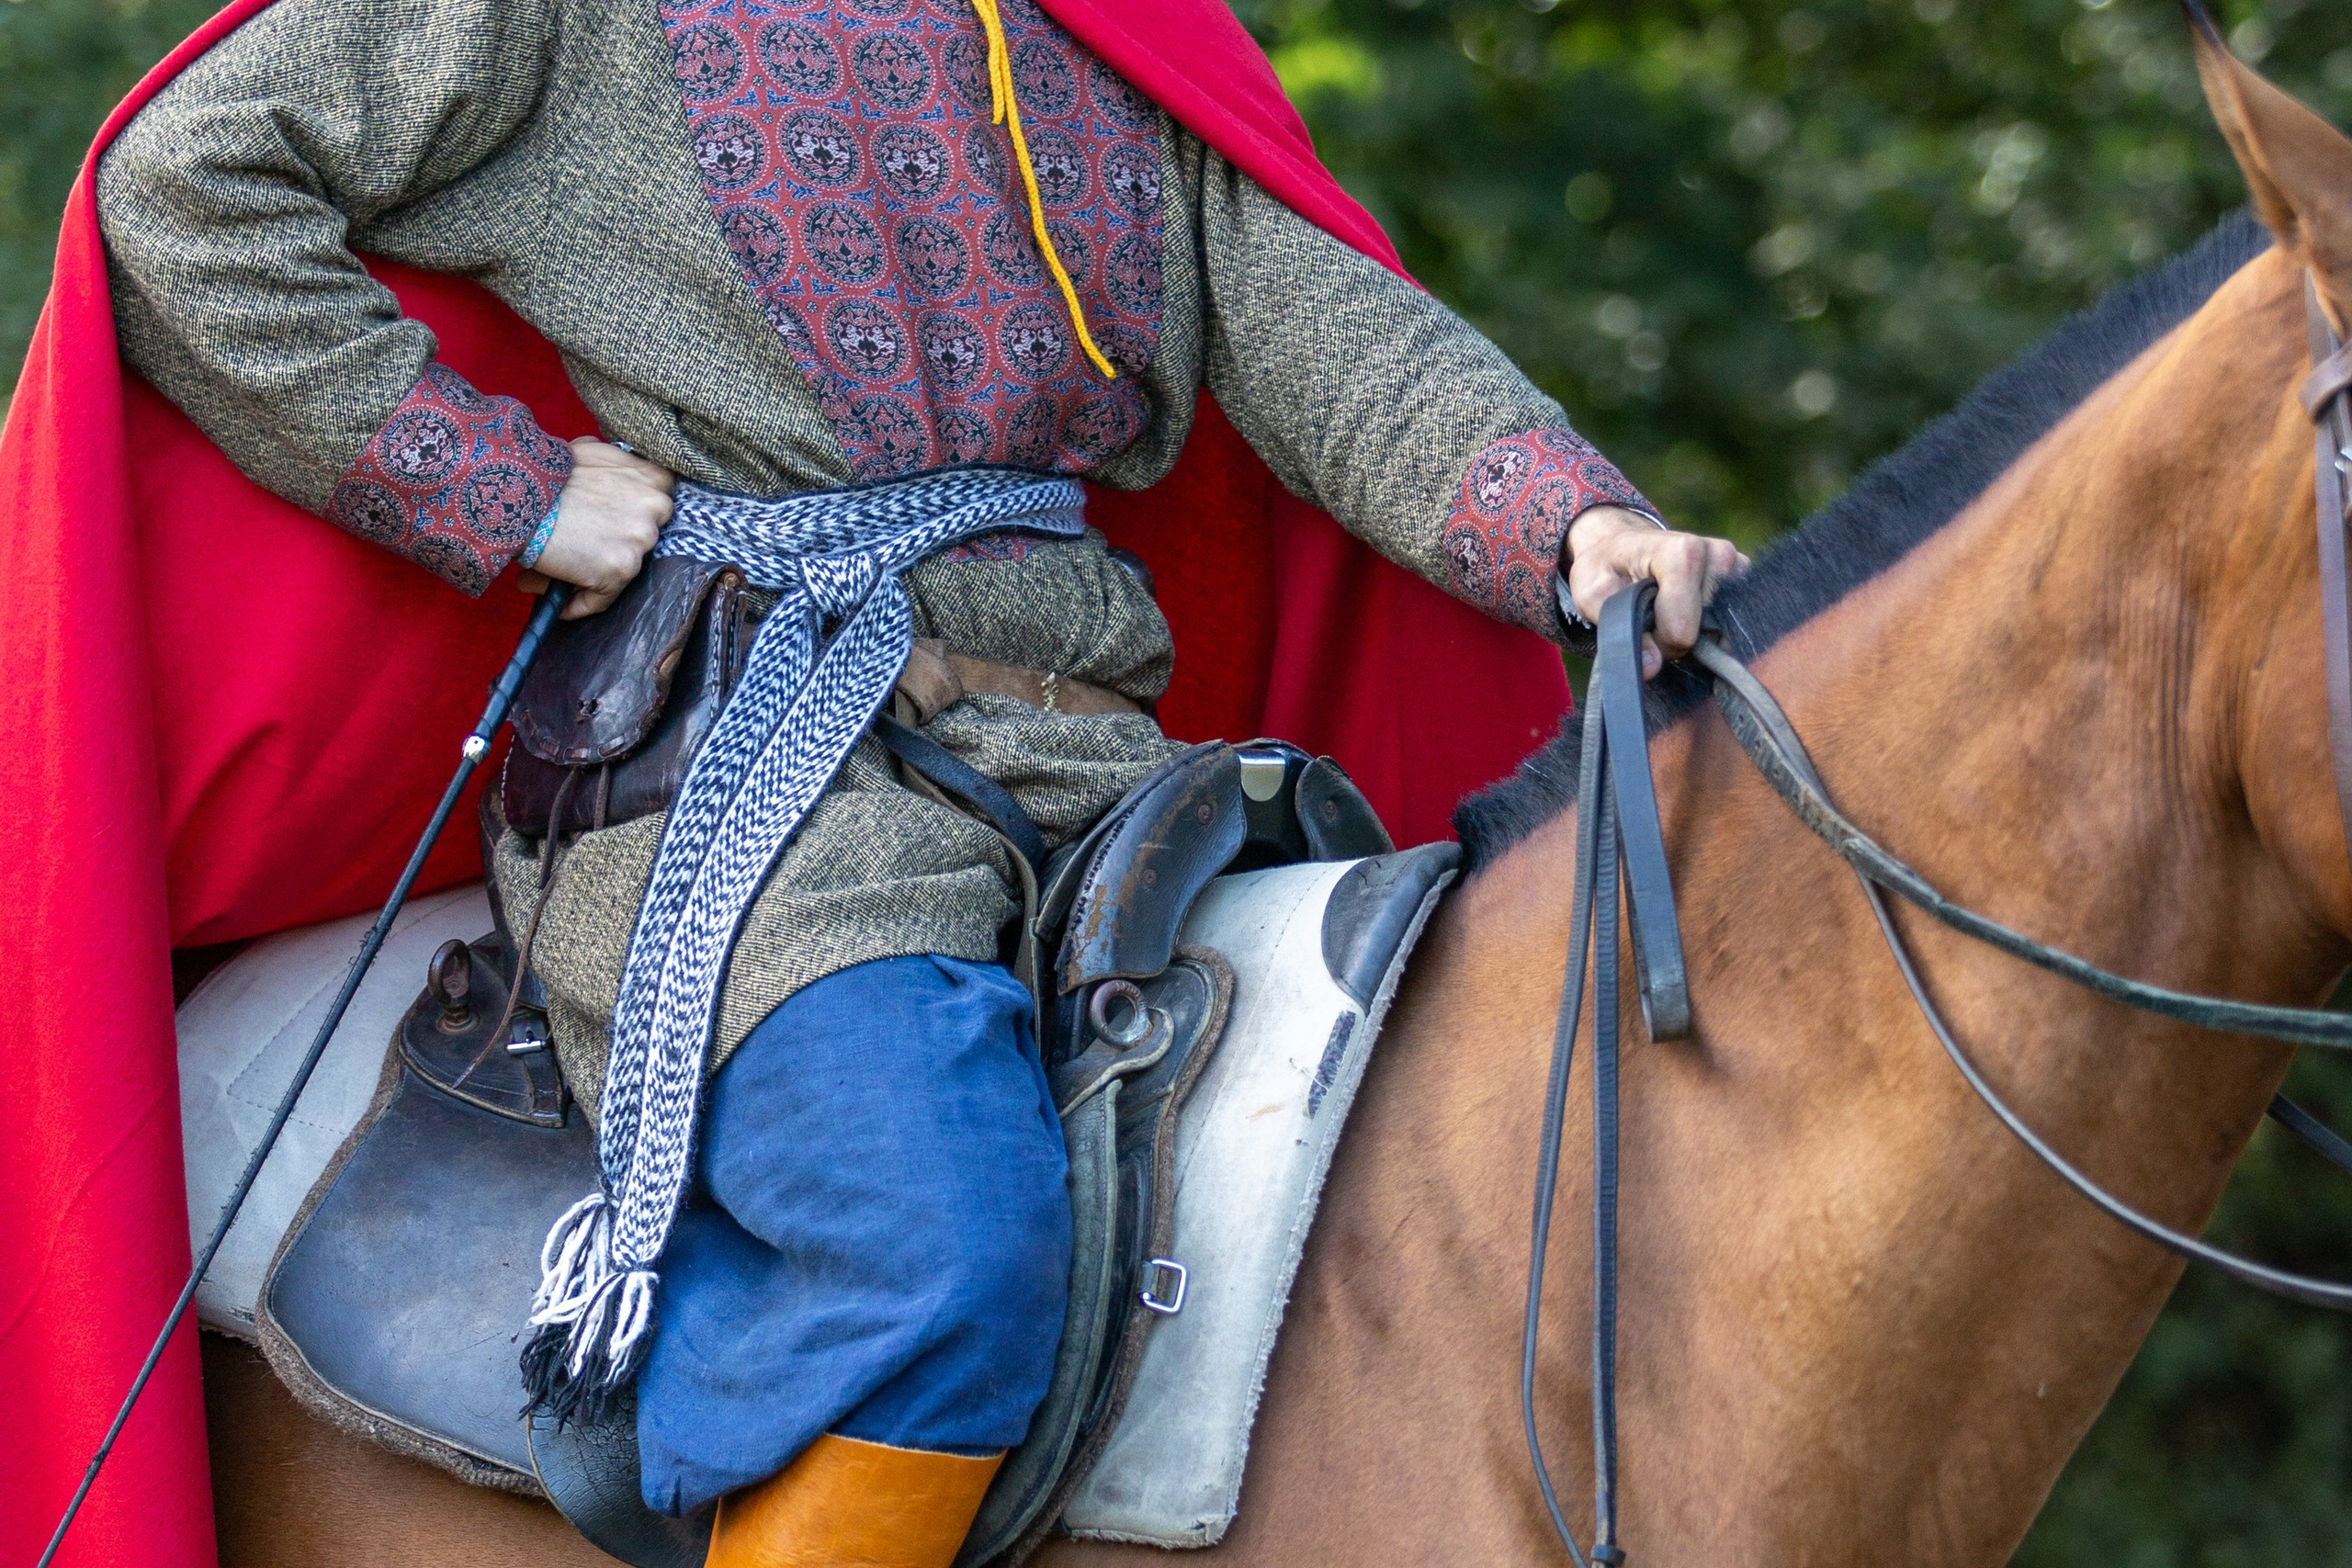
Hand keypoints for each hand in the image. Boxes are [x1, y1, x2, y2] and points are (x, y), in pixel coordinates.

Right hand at [516, 439, 675, 618]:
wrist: (518, 492)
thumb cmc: (548, 472)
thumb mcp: (590, 452)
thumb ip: (614, 464)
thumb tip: (612, 477)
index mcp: (653, 478)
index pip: (658, 505)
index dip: (633, 517)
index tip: (613, 524)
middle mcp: (655, 508)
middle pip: (645, 537)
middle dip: (618, 543)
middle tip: (587, 546)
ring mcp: (640, 541)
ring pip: (624, 568)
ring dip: (597, 574)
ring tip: (565, 575)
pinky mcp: (620, 568)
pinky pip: (602, 598)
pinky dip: (581, 604)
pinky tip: (563, 605)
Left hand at [1564, 505, 1748, 678]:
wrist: (1622, 545)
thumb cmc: (1606, 568)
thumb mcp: (1591, 595)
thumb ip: (1617, 632)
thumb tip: (1652, 667)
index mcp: (1682, 553)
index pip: (1681, 631)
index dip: (1658, 642)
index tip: (1642, 625)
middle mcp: (1718, 555)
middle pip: (1703, 634)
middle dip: (1676, 638)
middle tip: (1654, 617)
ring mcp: (1737, 566)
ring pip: (1719, 632)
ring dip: (1693, 634)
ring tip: (1669, 612)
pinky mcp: (1746, 579)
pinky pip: (1730, 624)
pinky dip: (1707, 627)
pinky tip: (1688, 611)